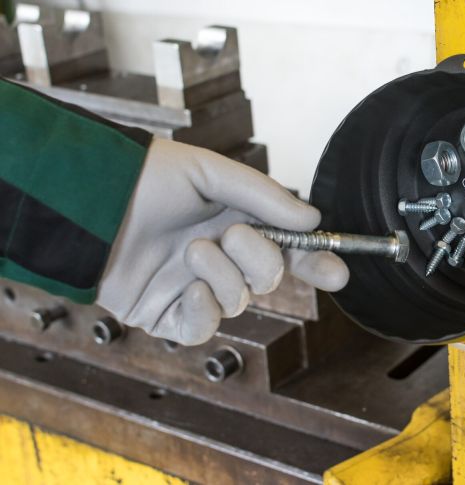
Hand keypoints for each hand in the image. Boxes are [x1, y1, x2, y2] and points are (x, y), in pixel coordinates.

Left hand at [96, 139, 348, 344]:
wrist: (89, 201)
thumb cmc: (145, 177)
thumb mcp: (210, 172)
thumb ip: (264, 195)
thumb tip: (312, 218)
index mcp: (236, 224)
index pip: (288, 250)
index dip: (315, 263)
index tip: (338, 272)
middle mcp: (220, 258)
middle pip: (268, 278)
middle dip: (261, 259)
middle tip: (233, 234)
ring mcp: (194, 287)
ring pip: (238, 303)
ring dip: (223, 277)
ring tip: (192, 250)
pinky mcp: (166, 314)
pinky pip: (202, 329)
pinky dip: (204, 312)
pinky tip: (191, 288)